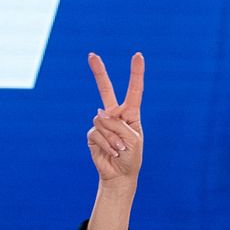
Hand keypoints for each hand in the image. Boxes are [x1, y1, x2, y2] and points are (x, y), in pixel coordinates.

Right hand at [86, 52, 143, 191]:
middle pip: (105, 90)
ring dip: (113, 138)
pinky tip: (112, 152)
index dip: (136, 73)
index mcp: (131, 114)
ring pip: (102, 121)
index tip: (138, 55)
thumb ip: (117, 124)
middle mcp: (115, 115)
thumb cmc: (132, 157)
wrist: (120, 174)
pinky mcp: (92, 133)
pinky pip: (97, 133)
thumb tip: (98, 114)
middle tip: (91, 55)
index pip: (134, 90)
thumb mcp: (133, 139)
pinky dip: (106, 144)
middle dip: (98, 72)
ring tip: (120, 149)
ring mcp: (102, 123)